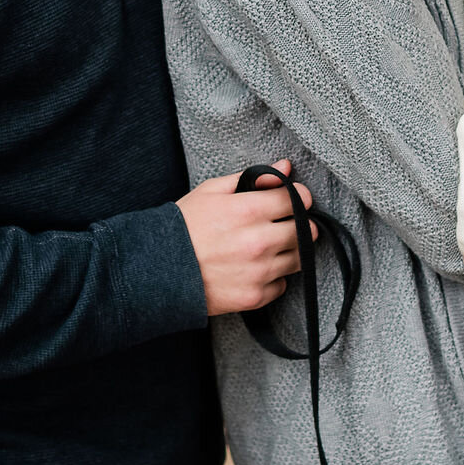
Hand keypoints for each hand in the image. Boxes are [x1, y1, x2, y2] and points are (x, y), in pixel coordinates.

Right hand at [177, 161, 314, 315]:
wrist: (158, 271)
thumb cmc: (184, 227)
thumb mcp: (212, 192)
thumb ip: (254, 178)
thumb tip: (285, 167)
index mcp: (248, 211)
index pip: (296, 199)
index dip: (297, 196)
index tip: (292, 199)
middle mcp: (258, 242)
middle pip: (305, 231)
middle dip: (300, 224)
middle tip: (285, 223)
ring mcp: (258, 272)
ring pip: (299, 259)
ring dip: (289, 251)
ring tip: (267, 247)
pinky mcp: (255, 297)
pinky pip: (281, 285)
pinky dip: (273, 277)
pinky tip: (254, 268)